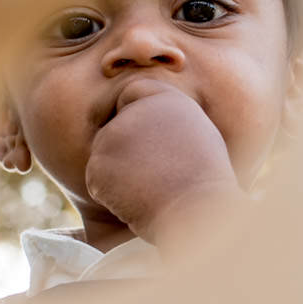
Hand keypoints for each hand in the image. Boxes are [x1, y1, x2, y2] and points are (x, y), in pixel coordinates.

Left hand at [84, 79, 240, 245]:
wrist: (196, 210)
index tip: (147, 141)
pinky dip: (111, 194)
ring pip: (105, 154)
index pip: (132, 93)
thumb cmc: (205, 181)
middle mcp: (136, 111)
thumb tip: (150, 123)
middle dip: (126, 150)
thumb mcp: (198, 135)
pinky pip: (98, 179)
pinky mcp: (98, 164)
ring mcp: (113, 137)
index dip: (133, 114)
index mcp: (165, 98)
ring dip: (119, 174)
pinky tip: (137, 200)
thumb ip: (168, 120)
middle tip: (155, 175)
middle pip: (114, 126)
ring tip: (151, 189)